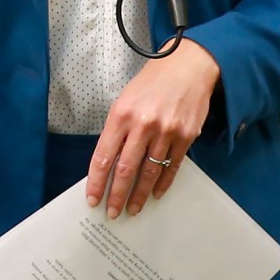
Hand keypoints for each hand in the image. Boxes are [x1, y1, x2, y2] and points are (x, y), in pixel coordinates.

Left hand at [85, 39, 219, 217]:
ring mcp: (166, 132)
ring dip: (140, 195)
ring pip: (149, 172)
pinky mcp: (186, 136)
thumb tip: (109, 162)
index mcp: (121, 114)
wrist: (187, 67)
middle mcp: (143, 124)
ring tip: (133, 209)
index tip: (92, 199)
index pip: (104, 156)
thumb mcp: (125, 100)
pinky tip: (156, 194)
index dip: (97, 181)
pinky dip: (163, 184)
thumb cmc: (151, 83)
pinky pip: (172, 167)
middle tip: (112, 212)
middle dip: (116, 195)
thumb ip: (117, 130)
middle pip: (125, 169)